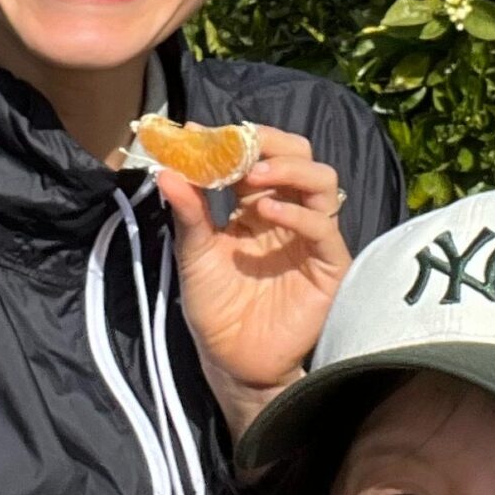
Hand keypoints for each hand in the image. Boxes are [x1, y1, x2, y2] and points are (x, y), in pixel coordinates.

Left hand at [161, 129, 351, 437]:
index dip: (230, 140)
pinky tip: (267, 213)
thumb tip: (166, 170)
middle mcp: (288, 213)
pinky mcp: (328, 264)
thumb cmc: (215, 308)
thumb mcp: (194, 255)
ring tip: (252, 176)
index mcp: (255, 205)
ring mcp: (311, 237)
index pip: (255, 156)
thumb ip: (188, 213)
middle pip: (299, 155)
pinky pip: (324, 228)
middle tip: (236, 144)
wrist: (232, 362)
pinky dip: (298, 213)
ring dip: (289, 168)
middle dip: (269, 142)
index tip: (196, 132)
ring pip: (321, 180)